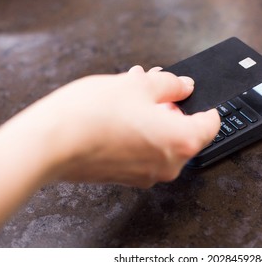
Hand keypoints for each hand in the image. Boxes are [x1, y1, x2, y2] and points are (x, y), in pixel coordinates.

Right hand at [30, 66, 219, 187]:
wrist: (51, 144)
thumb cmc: (93, 114)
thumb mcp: (139, 85)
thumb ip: (170, 85)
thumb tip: (184, 86)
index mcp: (181, 141)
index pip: (210, 126)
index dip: (206, 108)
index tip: (198, 99)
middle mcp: (169, 164)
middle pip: (184, 132)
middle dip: (170, 107)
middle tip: (154, 87)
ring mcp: (148, 174)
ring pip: (162, 141)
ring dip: (154, 118)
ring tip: (131, 96)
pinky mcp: (129, 177)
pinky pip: (145, 152)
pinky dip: (141, 133)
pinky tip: (121, 114)